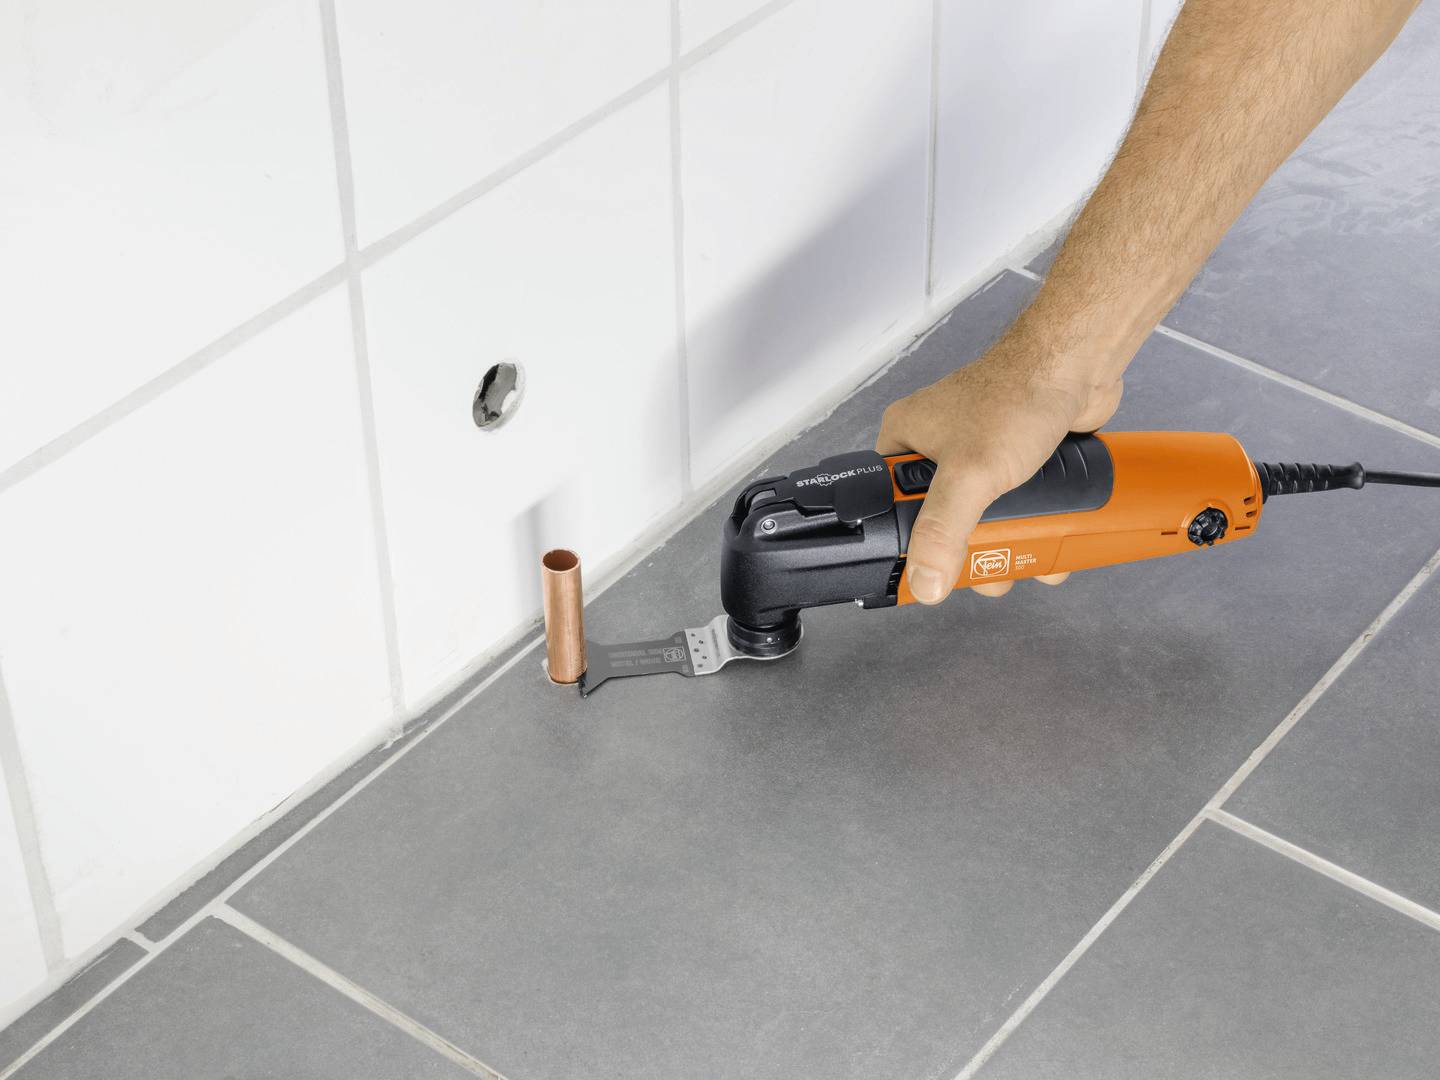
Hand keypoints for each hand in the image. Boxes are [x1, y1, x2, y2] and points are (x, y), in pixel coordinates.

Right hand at [875, 337, 1122, 603]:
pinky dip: (1034, 527)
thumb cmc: (1018, 394)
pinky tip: (1051, 543)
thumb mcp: (970, 473)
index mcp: (905, 442)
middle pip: (940, 522)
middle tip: (990, 574)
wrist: (1079, 364)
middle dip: (971, 555)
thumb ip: (944, 530)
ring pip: (982, 519)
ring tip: (1029, 564)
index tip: (932, 571)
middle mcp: (936, 448)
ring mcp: (977, 455)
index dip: (908, 544)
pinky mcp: (1015, 461)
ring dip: (1008, 548)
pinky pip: (1016, 507)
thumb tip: (925, 582)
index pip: (887, 507)